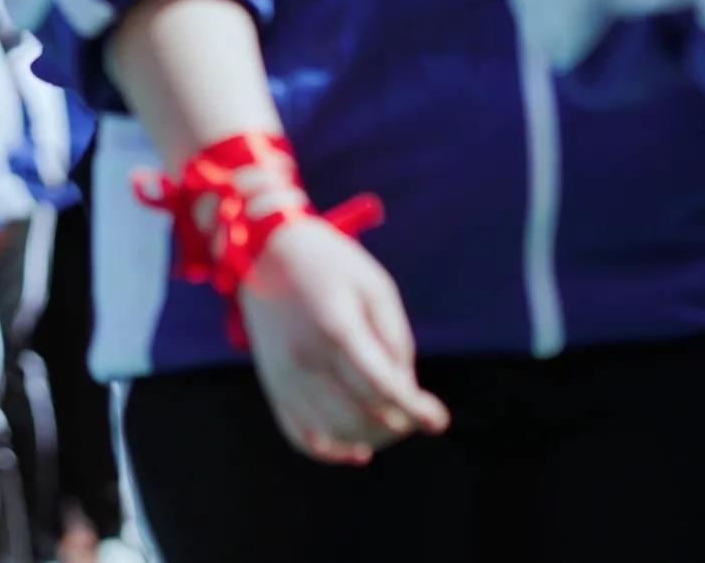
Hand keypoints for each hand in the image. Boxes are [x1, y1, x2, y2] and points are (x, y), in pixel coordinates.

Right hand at [235, 212, 448, 465]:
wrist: (265, 252)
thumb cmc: (332, 266)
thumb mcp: (376, 287)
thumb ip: (395, 340)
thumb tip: (406, 393)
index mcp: (336, 328)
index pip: (381, 388)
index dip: (416, 411)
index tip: (438, 421)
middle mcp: (306, 358)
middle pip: (362, 417)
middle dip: (399, 424)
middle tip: (416, 413)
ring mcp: (285, 376)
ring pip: (336, 434)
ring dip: (373, 438)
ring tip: (391, 423)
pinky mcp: (274, 385)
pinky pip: (302, 438)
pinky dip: (332, 452)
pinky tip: (357, 449)